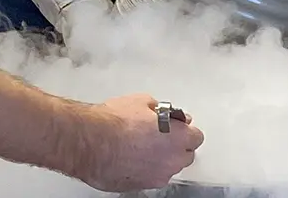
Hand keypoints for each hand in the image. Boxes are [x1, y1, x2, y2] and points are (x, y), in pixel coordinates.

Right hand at [72, 94, 202, 191]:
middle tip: (159, 136)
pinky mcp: (139, 186)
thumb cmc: (114, 123)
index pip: (197, 137)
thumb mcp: (141, 101)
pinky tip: (129, 158)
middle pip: (185, 155)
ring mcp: (156, 177)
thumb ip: (160, 110)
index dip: (185, 130)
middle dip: (176, 146)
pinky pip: (148, 177)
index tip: (177, 126)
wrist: (91, 142)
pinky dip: (143, 170)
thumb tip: (161, 112)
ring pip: (167, 169)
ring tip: (140, 148)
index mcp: (179, 138)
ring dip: (160, 160)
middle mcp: (172, 161)